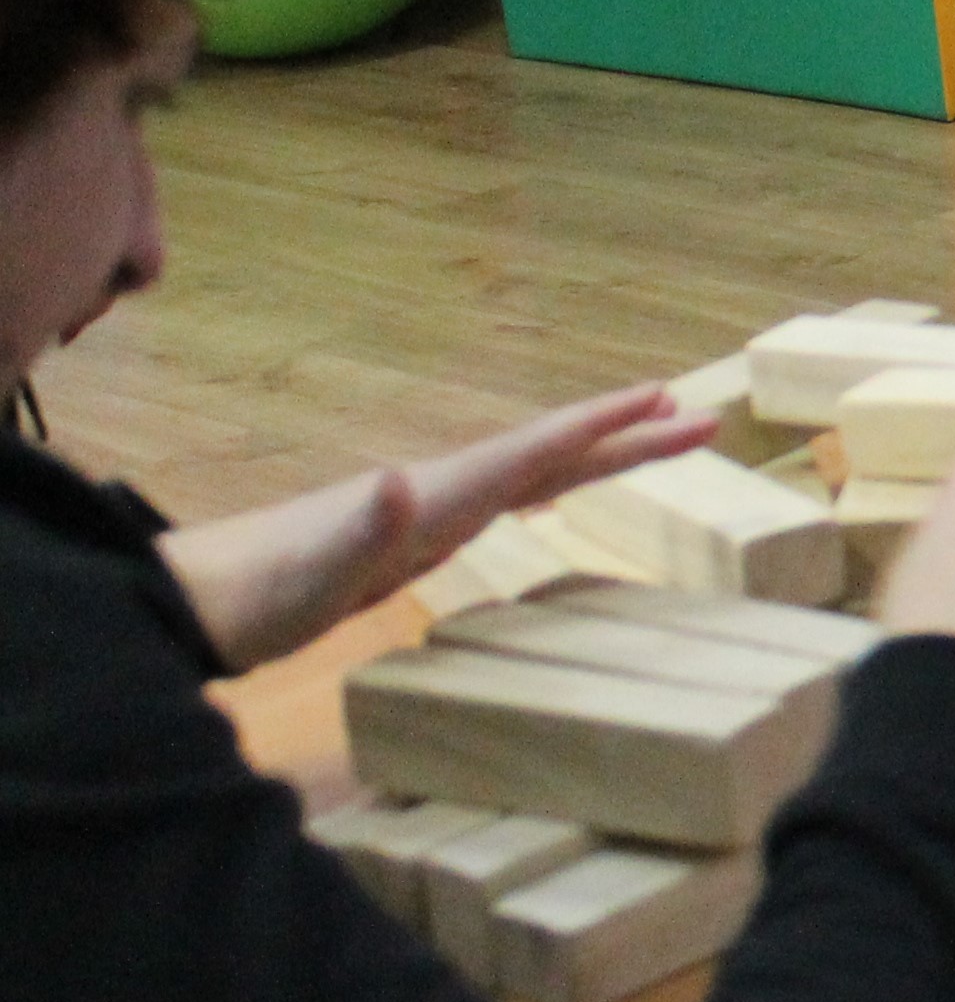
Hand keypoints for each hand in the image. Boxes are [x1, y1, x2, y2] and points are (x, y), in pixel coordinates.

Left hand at [157, 383, 717, 670]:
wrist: (203, 602)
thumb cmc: (263, 591)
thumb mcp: (315, 569)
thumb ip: (359, 527)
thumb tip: (399, 480)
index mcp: (440, 492)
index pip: (535, 449)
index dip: (600, 425)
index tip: (664, 399)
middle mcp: (446, 489)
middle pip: (554, 454)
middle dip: (629, 437)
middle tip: (705, 420)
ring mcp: (436, 512)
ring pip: (540, 473)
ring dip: (602, 455)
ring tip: (662, 440)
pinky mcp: (424, 539)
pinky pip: (512, 501)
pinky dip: (554, 486)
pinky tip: (561, 493)